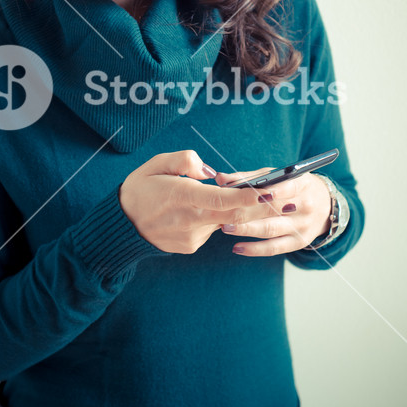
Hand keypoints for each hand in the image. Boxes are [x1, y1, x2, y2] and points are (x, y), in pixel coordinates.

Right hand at [119, 150, 272, 253]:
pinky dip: (213, 217)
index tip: (270, 191)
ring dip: (233, 208)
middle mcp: (189, 220)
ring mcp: (192, 236)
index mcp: (181, 196)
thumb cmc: (141, 188)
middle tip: (284, 196)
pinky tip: (198, 210)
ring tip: (242, 195)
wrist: (122, 225)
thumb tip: (210, 172)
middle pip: (233, 214)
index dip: (247, 196)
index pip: (221, 198)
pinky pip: (210, 228)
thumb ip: (184, 160)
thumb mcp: (156, 164)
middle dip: (260, 206)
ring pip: (223, 219)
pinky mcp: (191, 246)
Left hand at [215, 167, 331, 256]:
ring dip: (247, 230)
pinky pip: (274, 248)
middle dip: (247, 212)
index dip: (269, 191)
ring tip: (226, 228)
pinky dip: (255, 249)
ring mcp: (302, 226)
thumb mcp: (280, 176)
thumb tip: (221, 178)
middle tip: (224, 213)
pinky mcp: (298, 242)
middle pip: (273, 210)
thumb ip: (250, 177)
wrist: (325, 205)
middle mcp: (305, 206)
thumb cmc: (294, 186)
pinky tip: (237, 248)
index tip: (249, 193)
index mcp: (302, 185)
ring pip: (271, 229)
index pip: (287, 187)